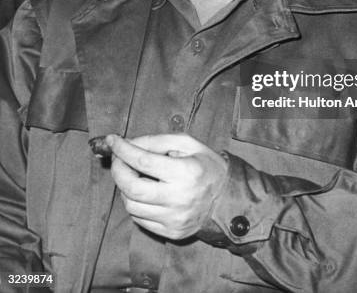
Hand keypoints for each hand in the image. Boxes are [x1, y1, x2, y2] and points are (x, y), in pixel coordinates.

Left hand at [106, 133, 227, 238]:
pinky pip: (139, 219)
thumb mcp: (188, 143)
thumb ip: (157, 141)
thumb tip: (128, 144)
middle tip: (118, 159)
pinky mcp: (171, 233)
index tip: (112, 140)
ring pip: (131, 205)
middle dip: (118, 170)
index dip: (123, 150)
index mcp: (186, 172)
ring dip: (125, 187)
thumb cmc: (206, 165)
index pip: (143, 161)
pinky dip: (135, 203)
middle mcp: (179, 199)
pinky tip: (144, 192)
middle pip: (132, 188)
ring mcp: (174, 219)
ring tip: (134, 175)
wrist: (227, 198)